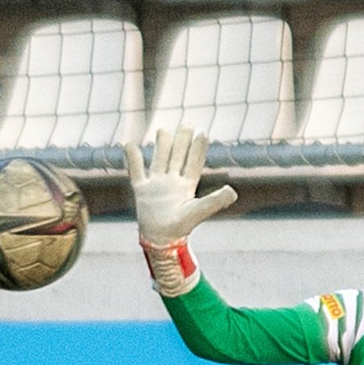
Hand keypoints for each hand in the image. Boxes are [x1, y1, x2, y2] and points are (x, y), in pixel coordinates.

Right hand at [123, 125, 237, 246]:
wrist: (160, 240)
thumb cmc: (181, 227)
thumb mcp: (199, 211)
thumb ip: (215, 201)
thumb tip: (233, 192)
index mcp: (187, 185)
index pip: (193, 162)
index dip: (198, 148)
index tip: (203, 133)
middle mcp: (172, 182)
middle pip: (177, 156)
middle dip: (182, 141)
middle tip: (187, 124)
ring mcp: (156, 184)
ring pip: (159, 159)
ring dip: (161, 145)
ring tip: (163, 130)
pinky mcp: (142, 189)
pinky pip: (137, 170)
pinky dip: (133, 158)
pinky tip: (129, 144)